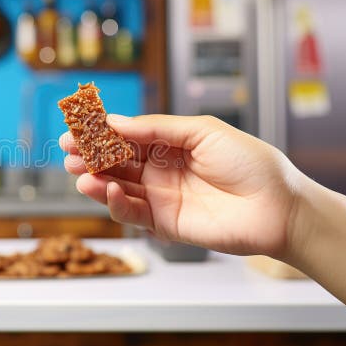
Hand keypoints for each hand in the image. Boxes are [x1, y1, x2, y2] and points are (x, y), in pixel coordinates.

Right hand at [60, 114, 305, 258]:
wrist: (278, 206)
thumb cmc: (250, 163)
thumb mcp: (202, 131)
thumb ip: (157, 128)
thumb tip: (114, 121)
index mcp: (171, 144)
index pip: (127, 137)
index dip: (101, 133)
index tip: (76, 128)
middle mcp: (162, 171)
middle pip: (117, 163)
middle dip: (90, 157)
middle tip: (67, 152)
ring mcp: (162, 198)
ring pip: (119, 189)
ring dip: (96, 181)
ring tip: (79, 174)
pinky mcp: (166, 224)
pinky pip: (134, 214)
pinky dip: (116, 204)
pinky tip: (106, 192)